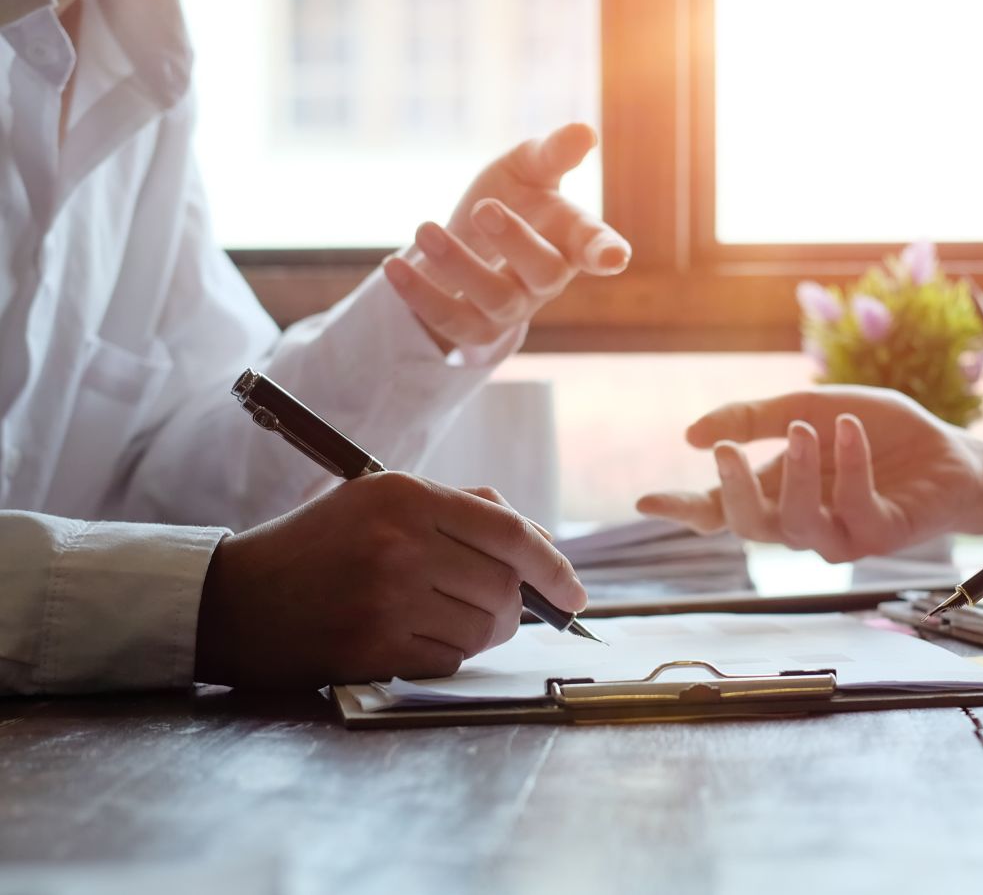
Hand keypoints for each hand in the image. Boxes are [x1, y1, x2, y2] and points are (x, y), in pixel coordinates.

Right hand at [195, 473, 584, 688]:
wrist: (235, 599)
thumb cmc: (321, 546)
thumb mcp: (380, 500)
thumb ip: (462, 509)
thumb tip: (541, 542)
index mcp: (404, 494)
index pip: (509, 532)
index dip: (554, 565)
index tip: (576, 592)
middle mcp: (398, 542)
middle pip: (504, 587)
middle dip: (515, 606)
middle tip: (498, 609)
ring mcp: (385, 597)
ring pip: (484, 628)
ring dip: (482, 632)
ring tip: (445, 618)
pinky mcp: (372, 646)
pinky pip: (449, 659)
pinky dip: (447, 654)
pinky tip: (412, 637)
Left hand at [381, 122, 631, 350]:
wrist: (466, 240)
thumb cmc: (511, 197)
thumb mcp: (527, 168)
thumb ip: (553, 153)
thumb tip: (584, 132)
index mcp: (570, 239)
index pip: (595, 246)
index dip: (606, 252)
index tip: (613, 258)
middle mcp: (547, 279)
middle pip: (545, 272)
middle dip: (516, 242)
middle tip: (484, 208)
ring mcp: (512, 308)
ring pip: (496, 298)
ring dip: (459, 265)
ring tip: (424, 228)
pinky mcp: (473, 327)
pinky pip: (450, 321)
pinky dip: (420, 295)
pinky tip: (394, 265)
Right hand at [637, 386, 982, 561]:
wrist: (949, 450)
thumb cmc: (877, 432)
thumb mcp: (808, 407)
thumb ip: (753, 417)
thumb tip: (691, 434)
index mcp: (775, 491)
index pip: (718, 511)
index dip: (682, 510)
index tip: (646, 502)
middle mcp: (799, 521)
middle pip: (748, 525)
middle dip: (732, 490)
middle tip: (724, 448)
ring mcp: (839, 534)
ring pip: (796, 524)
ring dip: (796, 474)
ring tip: (805, 428)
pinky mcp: (880, 536)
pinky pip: (855, 509)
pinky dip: (850, 465)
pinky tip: (847, 429)